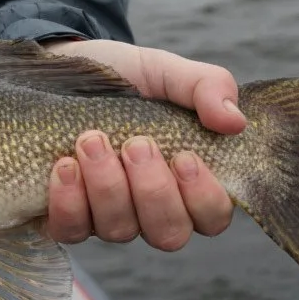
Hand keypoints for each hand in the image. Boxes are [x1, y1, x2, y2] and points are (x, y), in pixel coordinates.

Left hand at [43, 40, 243, 250]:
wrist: (66, 65)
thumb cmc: (126, 77)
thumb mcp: (167, 71)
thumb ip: (207, 87)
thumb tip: (235, 122)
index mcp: (188, 181)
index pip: (212, 217)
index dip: (203, 197)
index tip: (185, 156)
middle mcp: (151, 208)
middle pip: (169, 234)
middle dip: (152, 191)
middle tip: (134, 144)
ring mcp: (109, 215)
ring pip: (119, 231)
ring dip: (107, 187)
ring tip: (91, 140)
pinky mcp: (68, 214)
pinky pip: (72, 230)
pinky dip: (69, 202)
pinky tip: (64, 166)